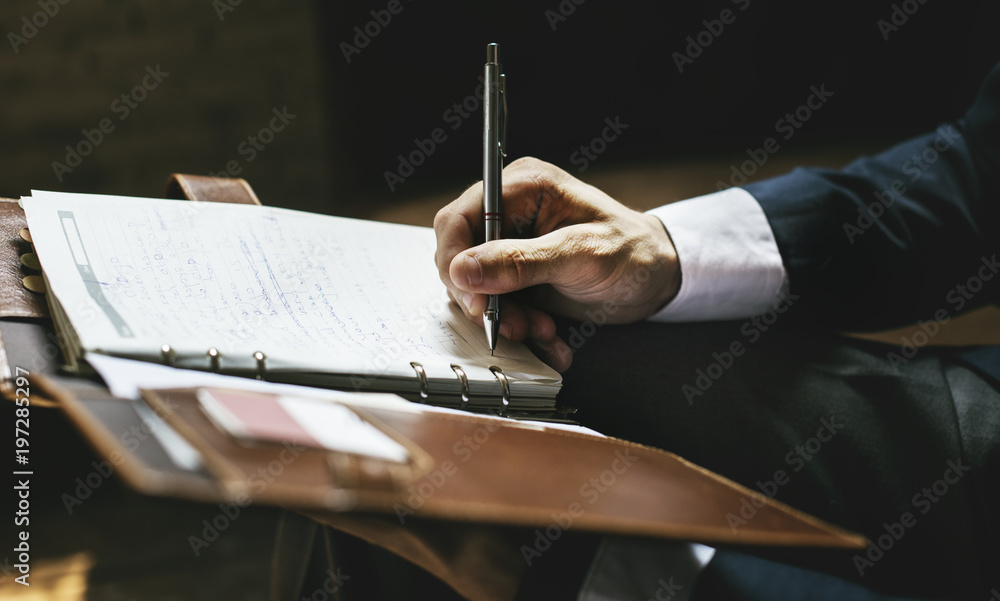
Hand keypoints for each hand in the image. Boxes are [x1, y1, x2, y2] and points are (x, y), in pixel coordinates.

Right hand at [433, 157, 680, 371]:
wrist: (658, 279)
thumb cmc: (632, 252)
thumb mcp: (580, 255)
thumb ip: (520, 262)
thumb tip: (462, 270)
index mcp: (522, 187)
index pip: (458, 218)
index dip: (454, 260)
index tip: (472, 298)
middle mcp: (510, 214)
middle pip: (460, 258)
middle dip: (484, 299)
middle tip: (513, 324)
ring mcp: (511, 247)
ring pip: (476, 289)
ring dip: (504, 318)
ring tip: (542, 330)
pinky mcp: (517, 277)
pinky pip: (498, 306)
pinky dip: (519, 327)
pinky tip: (549, 337)